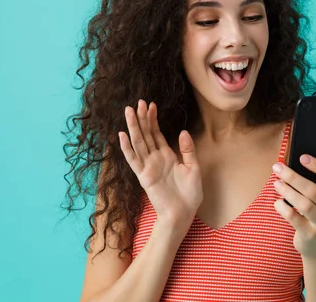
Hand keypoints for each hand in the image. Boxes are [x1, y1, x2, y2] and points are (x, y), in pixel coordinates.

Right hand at [119, 99, 202, 226]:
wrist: (183, 213)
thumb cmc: (190, 194)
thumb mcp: (193, 167)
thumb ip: (187, 150)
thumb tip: (183, 131)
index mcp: (167, 156)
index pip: (157, 133)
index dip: (153, 120)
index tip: (150, 105)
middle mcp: (155, 159)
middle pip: (146, 134)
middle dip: (142, 118)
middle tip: (138, 102)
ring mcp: (148, 167)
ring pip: (138, 142)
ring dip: (133, 127)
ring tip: (129, 111)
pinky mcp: (144, 176)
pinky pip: (133, 160)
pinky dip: (127, 148)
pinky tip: (122, 135)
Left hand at [272, 150, 315, 258]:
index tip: (302, 157)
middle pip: (314, 190)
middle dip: (293, 177)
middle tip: (277, 167)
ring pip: (304, 204)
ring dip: (287, 191)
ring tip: (276, 183)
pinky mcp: (310, 236)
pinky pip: (294, 219)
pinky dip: (283, 208)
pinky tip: (277, 202)